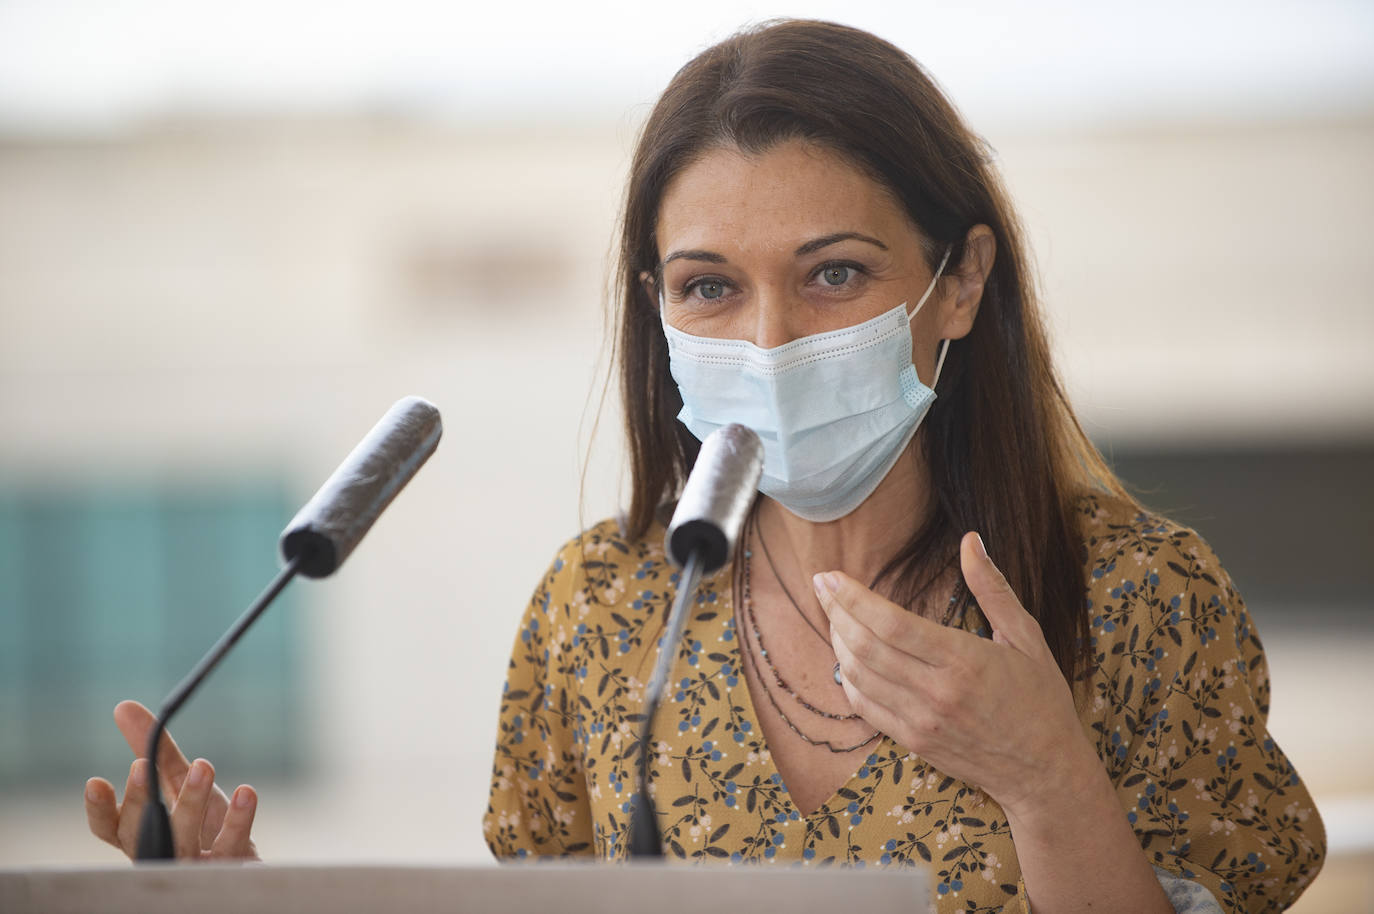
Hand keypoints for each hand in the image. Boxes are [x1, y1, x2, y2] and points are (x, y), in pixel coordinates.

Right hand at [84, 700, 259, 860]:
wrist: (242, 863)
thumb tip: (123, 707)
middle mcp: (161, 855)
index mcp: (143, 836)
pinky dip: (237, 820)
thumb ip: (155, 753)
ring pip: (182, 842)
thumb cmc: (202, 823)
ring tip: (202, 765)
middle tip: (142, 764)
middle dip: (139, 800)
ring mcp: (192, 868)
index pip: (111, 829)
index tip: (95, 781)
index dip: (99, 810)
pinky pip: (230, 847)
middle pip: (140, 834)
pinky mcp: (228, 870)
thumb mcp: (179, 783)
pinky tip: (246, 793)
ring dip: (189, 802)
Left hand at [814, 532, 1093, 817]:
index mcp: (963, 659)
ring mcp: (920, 721)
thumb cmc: (1040, 699)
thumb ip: (992, 587)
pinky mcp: (913, 742)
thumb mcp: (1026, 637)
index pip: (890, 623)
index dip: (853, 596)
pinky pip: (864, 707)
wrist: (1046, 772)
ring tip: (833, 616)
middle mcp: (936, 692)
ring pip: (858, 676)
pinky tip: (848, 658)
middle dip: (834, 610)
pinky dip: (848, 679)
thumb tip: (970, 540)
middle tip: (821, 586)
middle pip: (864, 646)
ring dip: (837, 642)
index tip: (831, 575)